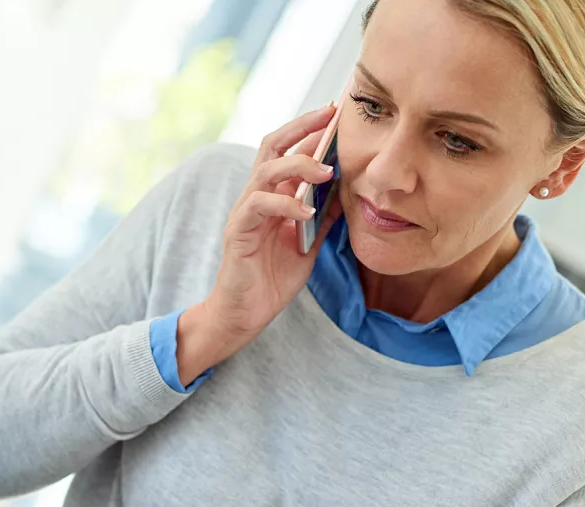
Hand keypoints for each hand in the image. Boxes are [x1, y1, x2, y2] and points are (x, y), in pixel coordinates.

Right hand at [176, 105, 343, 384]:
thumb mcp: (308, 244)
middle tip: (330, 116)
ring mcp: (245, 212)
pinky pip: (258, 206)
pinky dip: (284, 205)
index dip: (311, 130)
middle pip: (272, 146)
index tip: (338, 113)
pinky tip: (306, 211)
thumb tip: (347, 190)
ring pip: (265, 171)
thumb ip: (323, 217)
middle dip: (301, 128)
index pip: (288, 151)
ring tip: (326, 171)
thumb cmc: (272, 280)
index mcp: (273, 196)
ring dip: (297, 166)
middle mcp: (256, 197)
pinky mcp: (237, 232)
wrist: (244, 314)